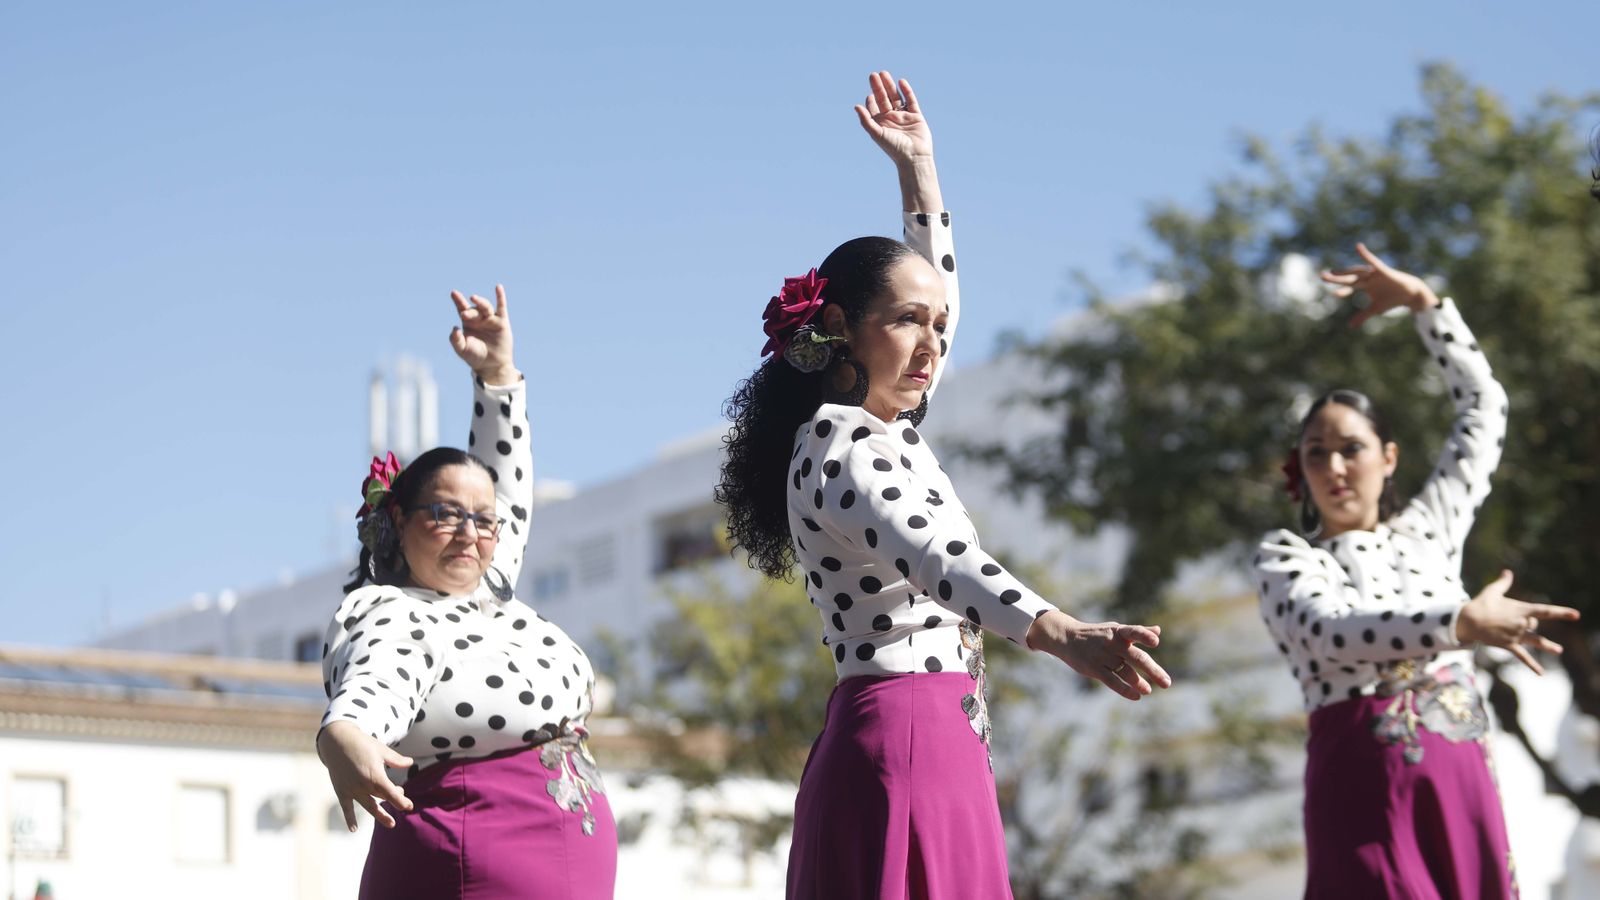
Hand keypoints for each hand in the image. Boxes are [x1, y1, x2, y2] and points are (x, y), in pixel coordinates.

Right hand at [316, 721, 414, 830]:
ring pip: (369, 806)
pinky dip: (349, 819)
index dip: (402, 802)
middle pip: (382, 798)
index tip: (409, 806)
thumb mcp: (382, 750)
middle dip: (394, 799)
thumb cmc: (362, 744)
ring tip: (391, 824)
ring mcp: (352, 790)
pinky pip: (346, 808)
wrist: (337, 741)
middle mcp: (364, 786)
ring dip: (380, 815)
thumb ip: (397, 760)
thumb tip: (411, 763)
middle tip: (400, 793)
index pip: (392, 795)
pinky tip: (353, 829)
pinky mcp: (341, 791)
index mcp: (376, 776)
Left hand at [449, 285, 517, 383]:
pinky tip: (498, 287)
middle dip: (469, 311)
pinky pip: (501, 307)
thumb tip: (455, 328)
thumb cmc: (475, 357)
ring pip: (485, 307)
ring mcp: (491, 319)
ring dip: (480, 302)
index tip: (453, 293)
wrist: (492, 366)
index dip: (458, 300)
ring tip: (473, 298)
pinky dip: (500, 297)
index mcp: (468, 323)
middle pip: (473, 309)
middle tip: (464, 314)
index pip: (462, 308)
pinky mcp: (502, 322)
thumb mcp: (462, 350)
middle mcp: (479, 319)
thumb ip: (456, 340)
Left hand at [854, 70, 933, 166]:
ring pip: (896, 97)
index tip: (869, 93)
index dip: (871, 98)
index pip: (874, 108)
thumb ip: (866, 120)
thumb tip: (856, 106)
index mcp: (881, 124)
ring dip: (890, 86)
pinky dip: (907, 91)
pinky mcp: (916, 116)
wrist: (914, 156)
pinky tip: (901, 81)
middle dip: (878, 87)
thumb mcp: (876, 133)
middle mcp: (891, 119)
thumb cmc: (893, 148)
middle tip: (873, 75)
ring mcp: (904, 116)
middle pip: (884, 99)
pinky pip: (911, 100)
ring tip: (884, 73)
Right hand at [1026, 611, 1171, 700]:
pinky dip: (1126, 690)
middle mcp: (1112, 643)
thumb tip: (1157, 631)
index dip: (1144, 636)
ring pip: (1127, 673)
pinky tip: (1136, 696)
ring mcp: (1103, 657)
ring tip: (1148, 690)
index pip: (1134, 631)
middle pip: (1137, 658)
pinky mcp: (1095, 669)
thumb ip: (1137, 631)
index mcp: (1119, 632)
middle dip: (1153, 671)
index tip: (1156, 642)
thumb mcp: (1115, 629)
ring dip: (1140, 683)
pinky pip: (1113, 682)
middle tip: (1167, 683)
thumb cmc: (1097, 634)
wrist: (1067, 638)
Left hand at [1320, 243, 1441, 327]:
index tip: (1333, 295)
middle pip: (1349, 278)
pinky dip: (1366, 255)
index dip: (1343, 291)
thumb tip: (1350, 327)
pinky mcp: (1384, 270)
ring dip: (1346, 271)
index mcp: (1365, 286)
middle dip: (1337, 278)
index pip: (1350, 287)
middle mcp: (1367, 278)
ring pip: (1357, 272)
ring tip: (1333, 271)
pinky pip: (1373, 262)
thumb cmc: (1392, 299)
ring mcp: (1374, 274)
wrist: (1411, 293)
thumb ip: (1362, 316)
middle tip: (1322, 276)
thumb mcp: (1375, 309)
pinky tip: (1358, 247)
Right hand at [1456, 570, 1579, 674]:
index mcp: (1521, 610)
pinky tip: (1541, 673)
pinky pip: (1523, 657)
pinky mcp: (1508, 645)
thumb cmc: (1480, 604)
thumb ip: (1503, 583)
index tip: (1576, 615)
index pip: (1545, 611)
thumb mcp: (1492, 591)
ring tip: (1559, 650)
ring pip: (1536, 642)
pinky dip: (1532, 665)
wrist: (1467, 621)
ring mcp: (1516, 635)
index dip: (1561, 613)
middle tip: (1506, 619)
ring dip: (1548, 646)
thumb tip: (1507, 572)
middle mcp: (1521, 623)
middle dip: (1527, 623)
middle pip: (1534, 625)